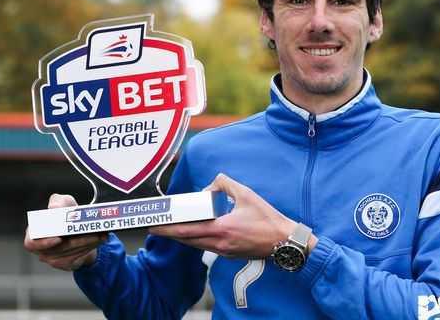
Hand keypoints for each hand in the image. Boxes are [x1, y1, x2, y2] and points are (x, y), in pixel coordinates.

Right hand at [24, 194, 108, 271]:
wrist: (77, 228)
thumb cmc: (65, 216)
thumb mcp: (63, 203)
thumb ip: (58, 201)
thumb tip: (54, 207)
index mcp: (34, 234)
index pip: (31, 243)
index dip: (44, 243)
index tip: (59, 239)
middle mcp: (41, 249)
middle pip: (59, 248)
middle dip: (78, 240)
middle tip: (93, 233)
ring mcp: (52, 259)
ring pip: (71, 253)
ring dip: (88, 243)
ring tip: (101, 235)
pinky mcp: (64, 263)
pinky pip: (77, 257)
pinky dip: (90, 247)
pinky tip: (99, 240)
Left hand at [149, 173, 304, 258]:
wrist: (284, 242)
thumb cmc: (268, 219)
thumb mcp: (246, 194)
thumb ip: (225, 184)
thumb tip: (211, 185)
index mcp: (221, 229)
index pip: (187, 230)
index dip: (168, 229)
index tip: (155, 226)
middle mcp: (220, 244)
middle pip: (187, 240)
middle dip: (171, 233)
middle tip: (158, 227)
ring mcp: (224, 252)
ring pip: (197, 245)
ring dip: (184, 237)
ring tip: (174, 228)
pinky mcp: (230, 255)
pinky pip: (207, 247)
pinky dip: (198, 240)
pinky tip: (198, 232)